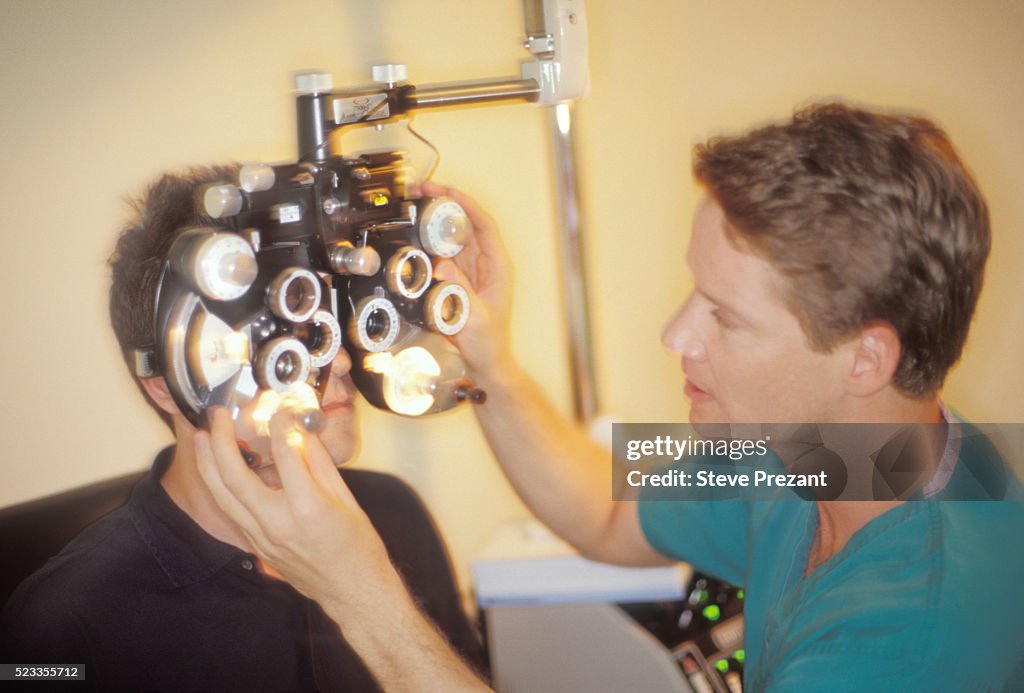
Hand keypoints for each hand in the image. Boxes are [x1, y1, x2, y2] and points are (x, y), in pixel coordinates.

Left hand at [194, 407, 398, 607]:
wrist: (352, 590)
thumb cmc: (357, 546)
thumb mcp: (345, 497)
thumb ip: (318, 462)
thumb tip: (301, 431)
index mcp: (306, 506)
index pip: (285, 451)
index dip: (280, 422)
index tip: (279, 407)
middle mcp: (277, 521)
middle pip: (235, 473)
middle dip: (221, 438)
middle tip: (218, 415)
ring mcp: (262, 537)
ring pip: (221, 494)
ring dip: (208, 462)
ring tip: (202, 436)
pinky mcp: (256, 545)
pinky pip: (230, 511)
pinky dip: (219, 486)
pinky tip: (217, 468)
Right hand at [418, 181, 514, 378]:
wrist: (485, 359)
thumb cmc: (487, 341)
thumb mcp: (474, 317)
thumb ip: (459, 291)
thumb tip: (441, 266)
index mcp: (497, 266)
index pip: (484, 225)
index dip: (466, 205)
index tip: (446, 192)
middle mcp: (486, 262)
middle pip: (466, 223)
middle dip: (445, 203)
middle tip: (422, 190)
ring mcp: (471, 268)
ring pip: (454, 234)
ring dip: (435, 218)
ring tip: (415, 203)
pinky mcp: (458, 276)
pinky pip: (444, 250)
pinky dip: (430, 239)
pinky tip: (415, 231)